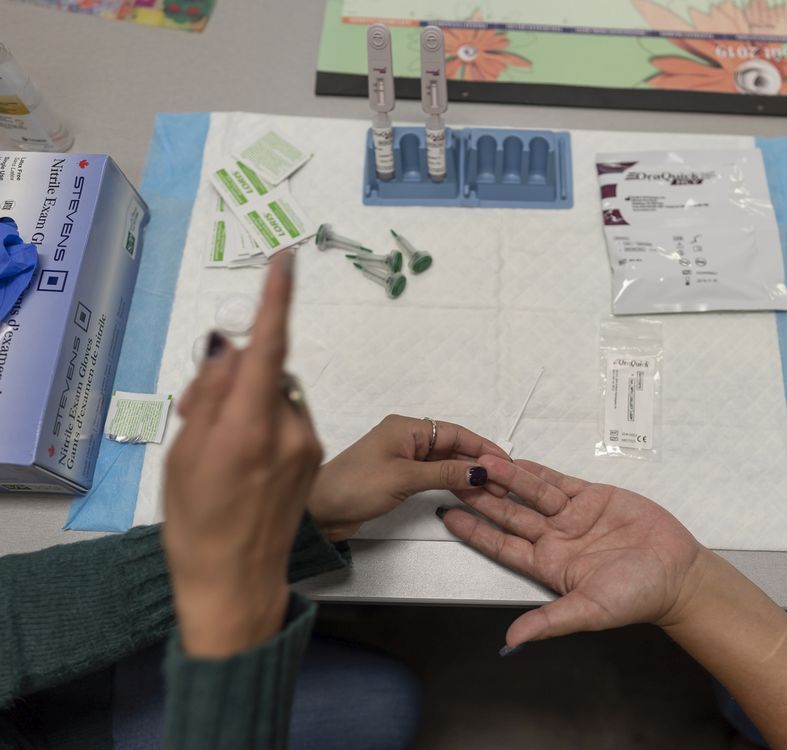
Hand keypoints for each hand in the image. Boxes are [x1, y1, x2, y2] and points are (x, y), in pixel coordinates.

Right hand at [163, 252, 322, 658]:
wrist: (236, 581)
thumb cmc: (197, 523)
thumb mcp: (184, 454)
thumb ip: (211, 394)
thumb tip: (231, 349)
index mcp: (250, 427)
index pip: (268, 347)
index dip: (276, 301)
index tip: (285, 261)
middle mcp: (289, 430)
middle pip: (266, 371)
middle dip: (236, 377)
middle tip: (200, 416)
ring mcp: (307, 444)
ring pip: (276, 395)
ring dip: (250, 403)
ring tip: (222, 450)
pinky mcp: (313, 457)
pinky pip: (288, 419)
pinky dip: (265, 422)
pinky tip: (245, 461)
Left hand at [308, 415, 510, 540]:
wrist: (320, 510)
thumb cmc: (356, 485)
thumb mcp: (405, 478)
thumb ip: (444, 473)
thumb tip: (479, 471)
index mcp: (407, 428)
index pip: (455, 433)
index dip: (482, 447)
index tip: (505, 462)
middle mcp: (406, 438)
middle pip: (452, 447)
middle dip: (478, 463)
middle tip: (503, 482)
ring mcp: (402, 458)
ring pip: (444, 462)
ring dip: (466, 474)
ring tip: (492, 490)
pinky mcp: (398, 476)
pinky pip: (432, 475)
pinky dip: (450, 482)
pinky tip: (467, 492)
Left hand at [441, 455, 704, 649]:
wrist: (677, 573)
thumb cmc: (636, 596)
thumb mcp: (589, 611)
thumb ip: (550, 621)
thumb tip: (512, 641)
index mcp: (547, 565)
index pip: (502, 545)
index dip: (475, 531)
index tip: (448, 517)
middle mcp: (554, 538)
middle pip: (510, 514)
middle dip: (483, 497)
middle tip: (455, 477)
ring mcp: (572, 516)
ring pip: (531, 493)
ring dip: (507, 478)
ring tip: (482, 462)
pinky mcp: (592, 497)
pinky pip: (558, 481)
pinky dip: (538, 471)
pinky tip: (517, 460)